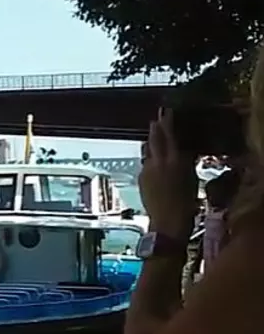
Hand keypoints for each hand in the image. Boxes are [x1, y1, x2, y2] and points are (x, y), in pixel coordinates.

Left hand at [139, 109, 197, 240]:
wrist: (167, 222)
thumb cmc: (186, 203)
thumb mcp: (191, 179)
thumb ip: (184, 163)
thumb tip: (180, 153)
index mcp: (173, 161)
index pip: (168, 136)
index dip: (166, 123)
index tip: (164, 111)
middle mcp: (157, 163)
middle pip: (154, 140)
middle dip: (155, 129)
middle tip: (156, 118)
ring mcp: (146, 170)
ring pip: (147, 151)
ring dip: (150, 142)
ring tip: (153, 135)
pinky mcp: (141, 179)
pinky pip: (145, 163)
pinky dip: (149, 158)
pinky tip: (152, 159)